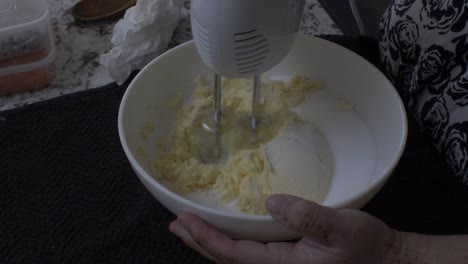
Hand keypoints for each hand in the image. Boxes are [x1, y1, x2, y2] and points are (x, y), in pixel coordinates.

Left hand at [169, 194, 400, 263]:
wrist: (386, 263)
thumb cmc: (367, 247)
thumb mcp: (342, 227)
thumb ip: (307, 216)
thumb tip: (271, 202)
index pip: (234, 255)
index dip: (206, 238)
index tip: (184, 220)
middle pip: (227, 262)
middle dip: (199, 243)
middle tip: (175, 226)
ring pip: (236, 262)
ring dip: (210, 245)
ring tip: (189, 231)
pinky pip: (249, 258)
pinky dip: (229, 247)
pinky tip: (224, 239)